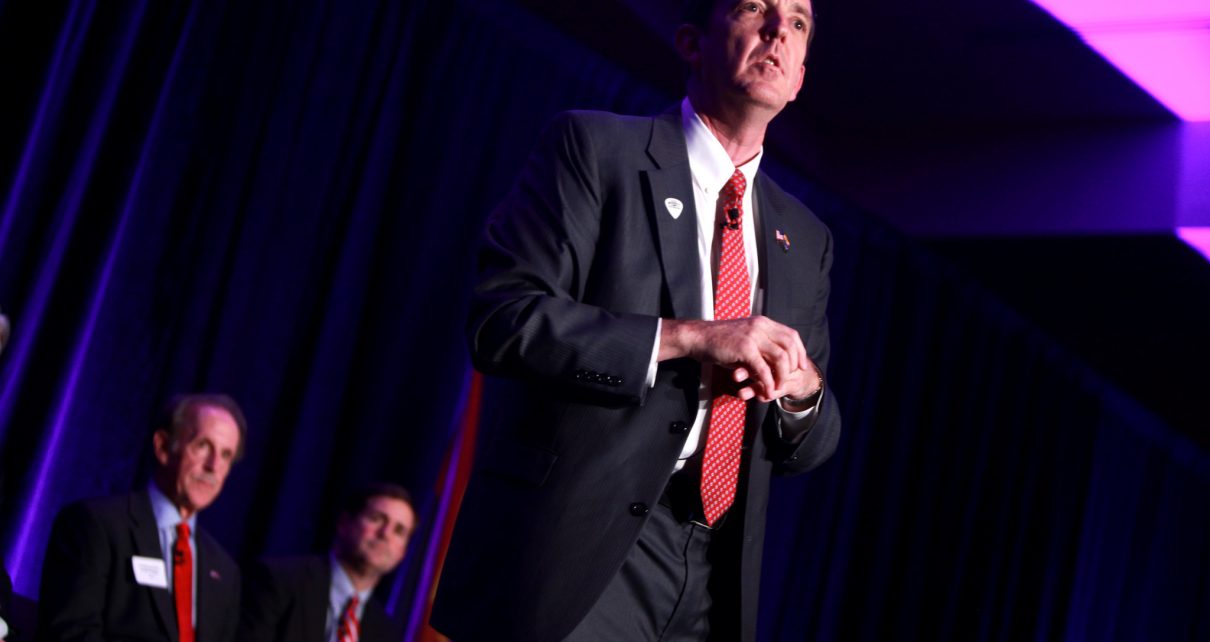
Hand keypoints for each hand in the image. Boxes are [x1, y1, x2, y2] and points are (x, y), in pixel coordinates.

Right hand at [660, 316, 815, 401]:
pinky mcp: (745, 348)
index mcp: (763, 322)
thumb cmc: (719, 341)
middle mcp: (761, 326)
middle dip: (795, 364)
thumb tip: (773, 366)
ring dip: (782, 376)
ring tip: (780, 388)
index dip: (800, 351)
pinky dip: (768, 382)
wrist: (698, 338)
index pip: (791, 335)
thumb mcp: (744, 341)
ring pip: (780, 358)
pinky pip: (763, 368)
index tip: (802, 366)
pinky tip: (768, 391)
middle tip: (793, 378)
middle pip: (790, 345)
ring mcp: (753, 336)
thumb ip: (760, 349)